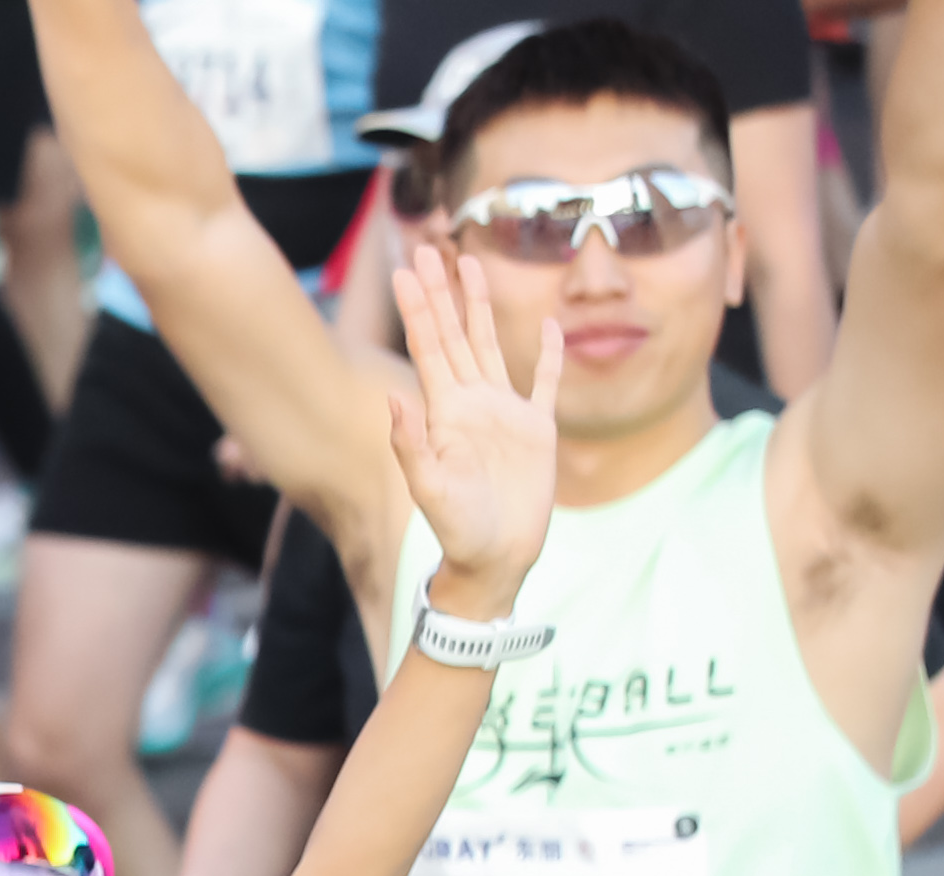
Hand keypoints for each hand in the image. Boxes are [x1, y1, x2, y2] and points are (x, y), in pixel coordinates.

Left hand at [385, 237, 561, 610]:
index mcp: (446, 412)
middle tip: (429, 248)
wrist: (494, 559)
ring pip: (492, 345)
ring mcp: (505, 413)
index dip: (418, 308)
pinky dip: (550, 355)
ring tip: (471, 265)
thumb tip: (393, 397)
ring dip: (482, 306)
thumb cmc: (458, 530)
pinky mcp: (538, 429)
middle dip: (442, 292)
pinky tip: (550, 326)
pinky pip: (545, 383)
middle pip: (456, 334)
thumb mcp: (430, 488)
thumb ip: (411, 444)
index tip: (405, 270)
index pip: (429, 347)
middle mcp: (472, 403)